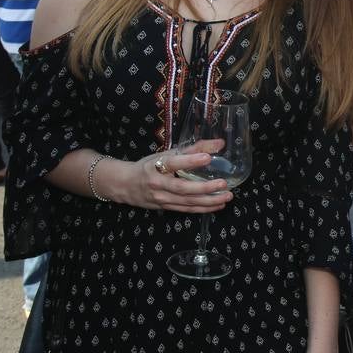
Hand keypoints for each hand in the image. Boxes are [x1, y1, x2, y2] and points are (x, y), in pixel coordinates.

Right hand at [114, 141, 232, 212]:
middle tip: (223, 184)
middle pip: (182, 188)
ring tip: (226, 196)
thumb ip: (193, 149)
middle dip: (204, 188)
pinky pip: (186, 209)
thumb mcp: (166, 154)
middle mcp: (158, 184)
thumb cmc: (149, 166)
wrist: (125, 185)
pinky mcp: (165, 207)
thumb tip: (220, 143)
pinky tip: (218, 205)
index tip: (207, 157)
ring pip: (187, 202)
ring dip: (209, 201)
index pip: (173, 163)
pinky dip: (203, 209)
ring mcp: (161, 198)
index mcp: (156, 166)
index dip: (190, 160)